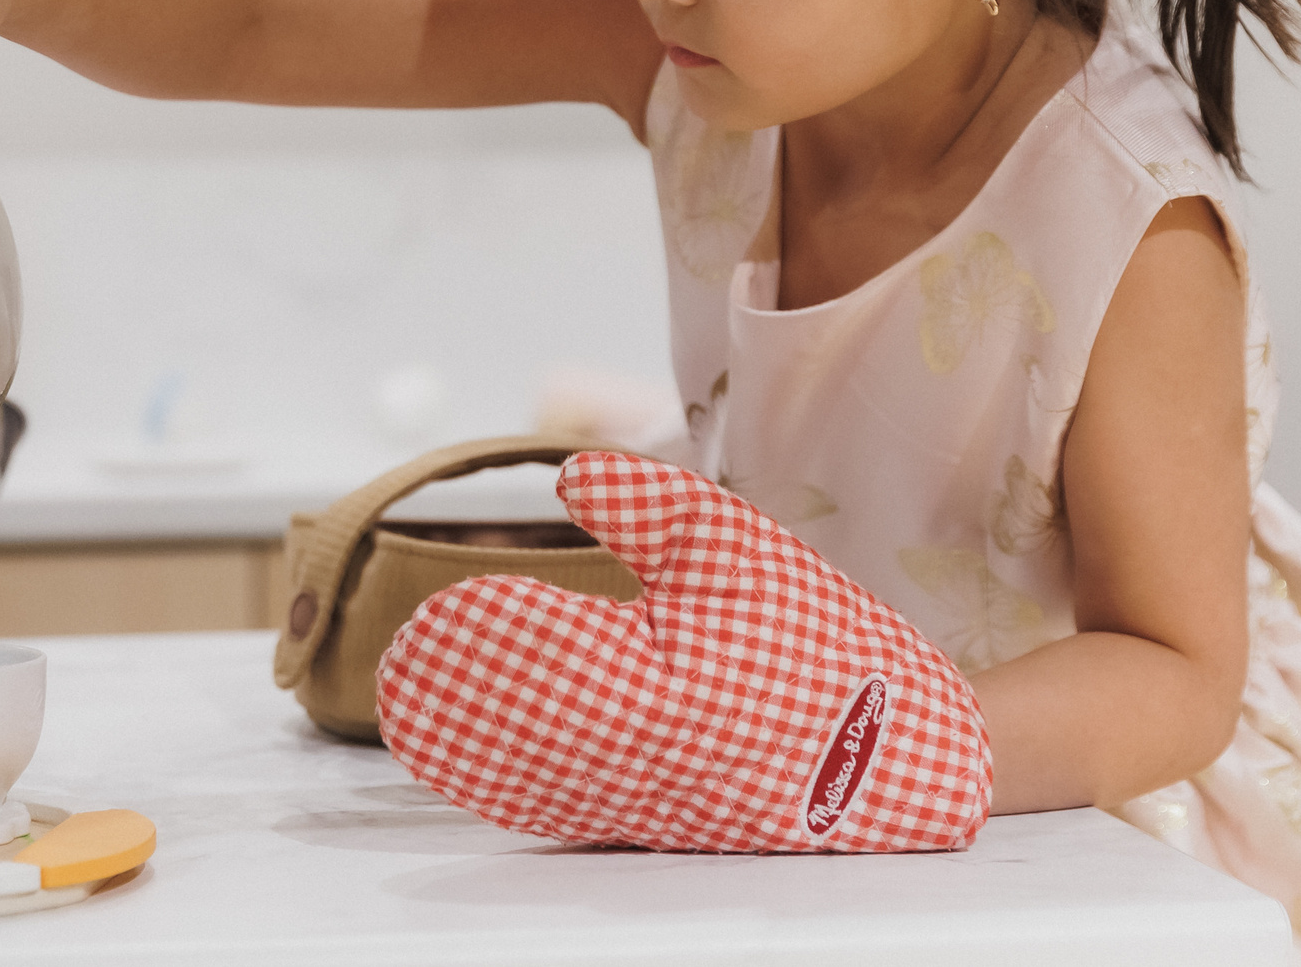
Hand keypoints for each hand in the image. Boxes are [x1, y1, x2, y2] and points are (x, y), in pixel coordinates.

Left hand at [375, 453, 990, 851]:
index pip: (539, 655)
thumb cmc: (819, 639)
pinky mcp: (651, 827)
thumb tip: (569, 473)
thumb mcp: (739, 546)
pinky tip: (467, 762)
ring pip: (527, 779)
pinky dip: (506, 787)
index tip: (436, 607)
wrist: (900, 752)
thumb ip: (648, 504)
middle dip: (454, 693)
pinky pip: (560, 811)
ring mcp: (642, 803)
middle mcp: (637, 758)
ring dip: (464, 747)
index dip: (482, 631)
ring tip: (409, 709)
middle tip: (400, 663)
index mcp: (657, 686)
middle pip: (514, 727)